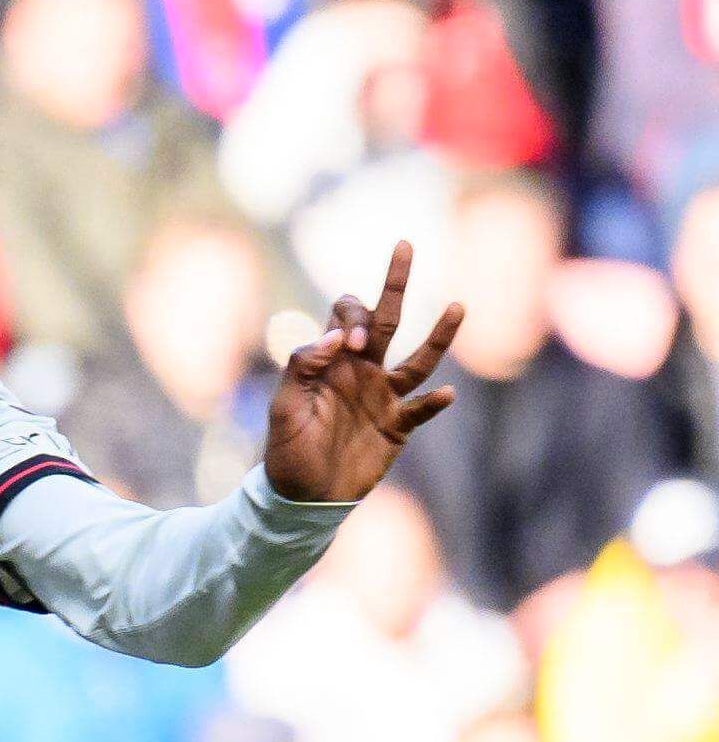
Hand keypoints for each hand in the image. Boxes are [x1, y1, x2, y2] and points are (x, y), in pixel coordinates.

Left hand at [264, 241, 462, 504]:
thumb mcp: (283, 409)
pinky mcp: (398, 426)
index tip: (349, 345)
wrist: (302, 496)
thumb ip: (302, 368)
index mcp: (332, 362)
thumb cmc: (286, 451)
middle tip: (403, 245)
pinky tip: (446, 394)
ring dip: (438, 336)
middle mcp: (362, 371)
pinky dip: (435, 402)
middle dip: (394, 283)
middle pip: (385, 319)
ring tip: (457, 307)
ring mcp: (383, 397)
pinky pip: (422, 408)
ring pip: (419, 360)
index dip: (352, 317)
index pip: (347, 315)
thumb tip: (335, 335)